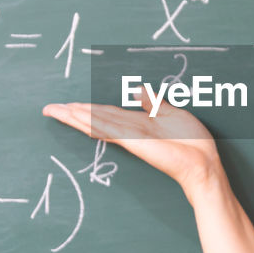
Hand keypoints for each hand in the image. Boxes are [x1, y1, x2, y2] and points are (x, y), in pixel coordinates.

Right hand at [42, 101, 222, 194]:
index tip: (71, 105)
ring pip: (97, 123)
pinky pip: (109, 129)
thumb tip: (139, 90)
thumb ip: (154, 102)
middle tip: (51, 108)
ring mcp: (130, 137)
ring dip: (76, 116)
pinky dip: (92, 123)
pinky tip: (77, 118)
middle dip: (73, 113)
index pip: (108, 114)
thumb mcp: (172, 112)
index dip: (89, 108)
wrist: (202, 162)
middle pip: (96, 118)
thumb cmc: (193, 142)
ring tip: (56, 111)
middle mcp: (130, 130)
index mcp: (138, 124)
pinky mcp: (134, 141)